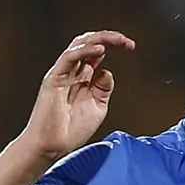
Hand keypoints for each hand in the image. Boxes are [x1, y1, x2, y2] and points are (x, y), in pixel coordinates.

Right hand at [19, 31, 135, 161]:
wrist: (53, 146)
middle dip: (110, 39)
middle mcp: (73, 71)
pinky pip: (69, 57)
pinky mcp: (54, 77)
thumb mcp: (97, 108)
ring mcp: (63, 73)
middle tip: (126, 42)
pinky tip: (100, 50)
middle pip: (90, 44)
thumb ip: (103, 89)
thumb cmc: (71, 130)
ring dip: (99, 39)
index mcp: (83, 77)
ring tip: (116, 41)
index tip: (130, 46)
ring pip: (79, 45)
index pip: (98, 52)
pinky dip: (84, 51)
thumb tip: (107, 71)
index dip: (114, 45)